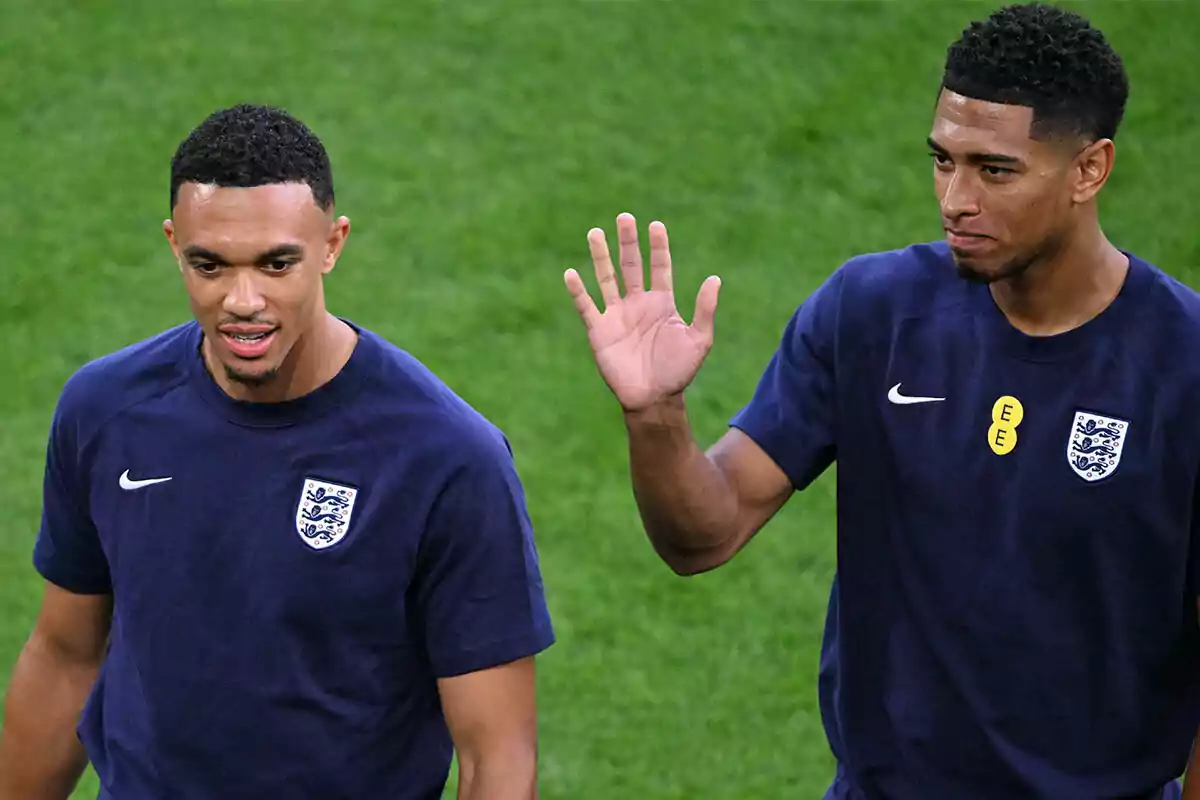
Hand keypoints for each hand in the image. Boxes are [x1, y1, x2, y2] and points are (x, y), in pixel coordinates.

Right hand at [564, 213, 720, 412]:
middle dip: (628, 242)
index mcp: (662, 303)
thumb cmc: (678, 372)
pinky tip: (571, 273)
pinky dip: (578, 290)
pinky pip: (586, 306)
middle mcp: (637, 304)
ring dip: (601, 256)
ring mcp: (617, 315)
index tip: (655, 225)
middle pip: (631, 265)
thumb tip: (715, 279)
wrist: (654, 398)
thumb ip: (705, 310)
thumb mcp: (699, 340)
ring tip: (595, 232)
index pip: (659, 267)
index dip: (658, 247)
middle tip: (625, 217)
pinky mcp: (599, 331)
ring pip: (606, 278)